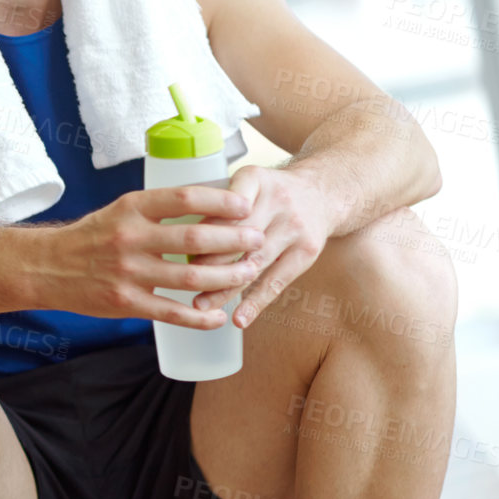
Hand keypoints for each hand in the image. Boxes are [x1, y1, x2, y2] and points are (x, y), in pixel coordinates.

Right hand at [53, 186, 265, 329]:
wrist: (47, 267)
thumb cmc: (92, 237)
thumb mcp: (120, 210)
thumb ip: (158, 210)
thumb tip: (208, 205)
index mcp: (131, 208)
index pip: (184, 198)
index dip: (219, 202)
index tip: (245, 205)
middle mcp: (130, 238)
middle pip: (193, 239)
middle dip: (233, 241)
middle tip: (257, 240)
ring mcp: (128, 272)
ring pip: (189, 278)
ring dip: (225, 278)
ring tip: (248, 274)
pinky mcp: (125, 302)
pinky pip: (170, 312)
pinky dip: (198, 317)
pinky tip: (217, 316)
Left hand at [188, 164, 332, 327]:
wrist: (323, 191)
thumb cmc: (269, 192)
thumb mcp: (246, 182)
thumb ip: (217, 203)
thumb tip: (175, 236)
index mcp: (255, 179)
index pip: (224, 206)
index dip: (203, 228)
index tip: (179, 247)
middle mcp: (278, 201)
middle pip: (238, 236)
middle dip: (208, 261)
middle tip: (180, 280)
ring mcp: (295, 227)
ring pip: (255, 262)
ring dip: (226, 287)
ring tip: (201, 305)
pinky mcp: (307, 251)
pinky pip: (278, 281)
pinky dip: (256, 302)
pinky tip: (240, 319)